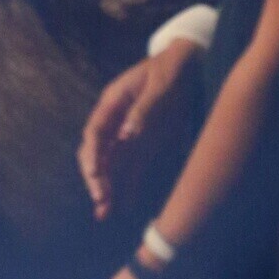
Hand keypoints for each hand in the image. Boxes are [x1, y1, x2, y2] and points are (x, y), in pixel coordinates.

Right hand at [78, 37, 199, 220]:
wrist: (186, 65)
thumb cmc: (169, 70)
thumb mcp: (159, 85)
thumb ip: (143, 109)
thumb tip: (126, 134)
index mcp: (113, 102)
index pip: (95, 131)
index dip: (91, 154)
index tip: (94, 174)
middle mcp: (115, 120)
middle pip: (97, 151)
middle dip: (95, 177)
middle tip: (101, 200)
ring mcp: (127, 133)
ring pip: (110, 164)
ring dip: (107, 187)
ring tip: (104, 213)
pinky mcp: (142, 143)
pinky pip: (130, 167)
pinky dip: (126, 185)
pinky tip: (124, 206)